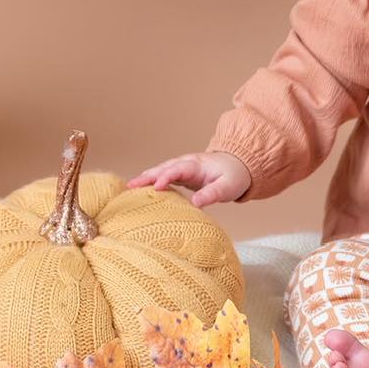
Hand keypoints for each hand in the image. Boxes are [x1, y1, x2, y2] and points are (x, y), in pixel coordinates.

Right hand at [127, 150, 251, 206]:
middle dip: (147, 176)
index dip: (166, 177)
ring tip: (129, 188)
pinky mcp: (181, 175)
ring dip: (146, 178)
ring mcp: (182, 168)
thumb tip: (195, 203)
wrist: (238, 166)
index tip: (156, 187)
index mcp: (197, 165)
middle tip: (131, 186)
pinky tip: (140, 190)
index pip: (178, 169)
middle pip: (163, 168)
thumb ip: (212, 194)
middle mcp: (186, 164)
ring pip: (161, 170)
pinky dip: (151, 181)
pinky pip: (164, 176)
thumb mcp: (227, 187)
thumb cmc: (234, 176)